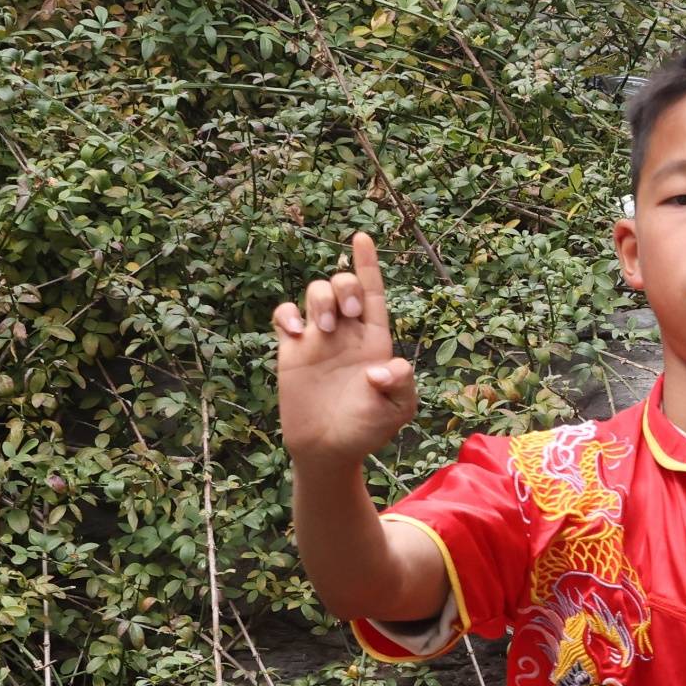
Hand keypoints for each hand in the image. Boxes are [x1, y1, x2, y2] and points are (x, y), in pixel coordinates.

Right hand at [274, 231, 417, 468]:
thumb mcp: (399, 409)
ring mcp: (318, 339)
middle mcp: (347, 333)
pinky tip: (295, 332)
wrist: (329, 448)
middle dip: (346, 285)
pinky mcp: (292, 350)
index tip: (363, 237)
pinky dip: (287, 314)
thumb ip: (401, 384)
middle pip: (344, 284)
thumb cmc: (367, 429)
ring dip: (320, 300)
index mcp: (375, 339)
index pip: (373, 293)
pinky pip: (284, 315)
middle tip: (347, 315)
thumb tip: (382, 366)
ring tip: (322, 329)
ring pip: (315, 293)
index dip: (369, 264)